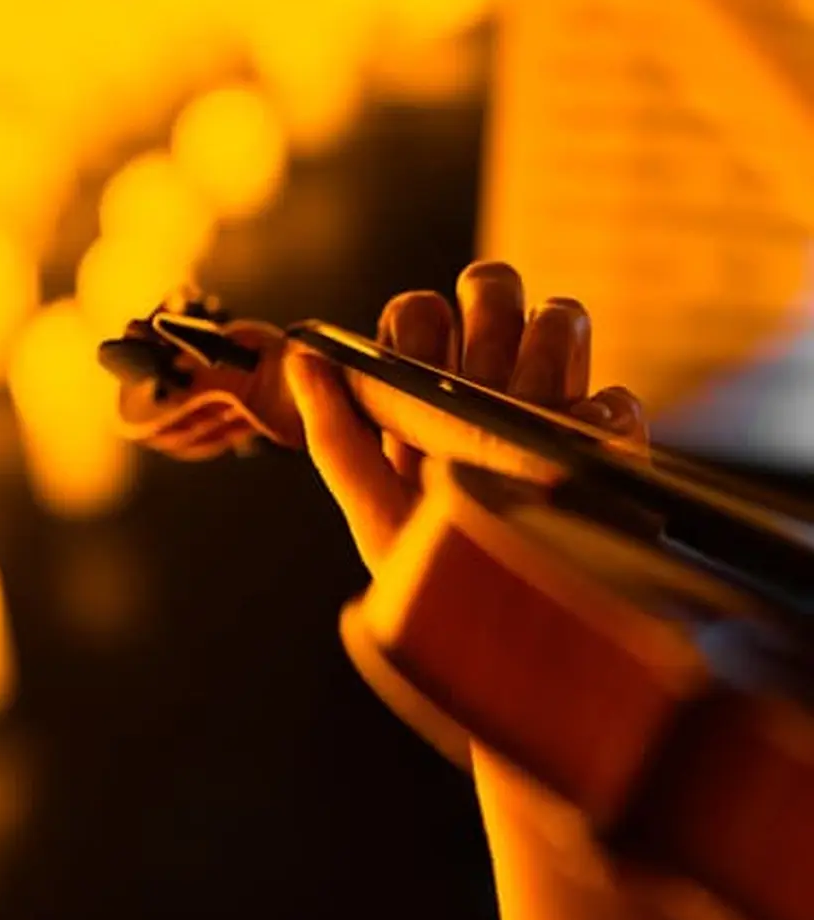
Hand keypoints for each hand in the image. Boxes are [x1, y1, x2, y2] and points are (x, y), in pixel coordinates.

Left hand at [283, 261, 647, 574]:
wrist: (501, 631)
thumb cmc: (428, 573)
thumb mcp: (372, 508)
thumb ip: (334, 433)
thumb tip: (303, 358)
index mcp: (428, 395)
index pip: (423, 311)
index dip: (419, 324)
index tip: (418, 368)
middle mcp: (490, 386)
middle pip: (497, 288)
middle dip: (490, 318)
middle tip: (480, 379)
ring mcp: (553, 407)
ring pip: (562, 317)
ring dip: (544, 361)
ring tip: (524, 425)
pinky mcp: (610, 442)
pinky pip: (615, 396)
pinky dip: (598, 421)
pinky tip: (568, 457)